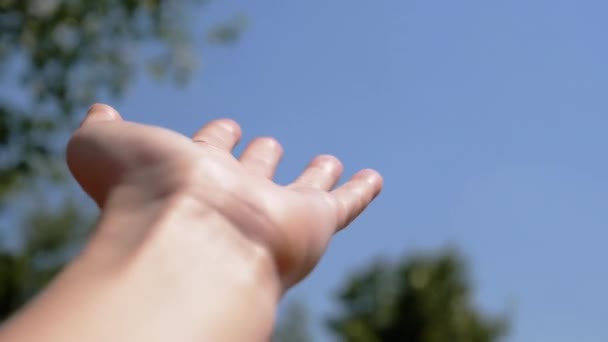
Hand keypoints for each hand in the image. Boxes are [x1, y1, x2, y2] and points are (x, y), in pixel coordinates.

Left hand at [67, 103, 382, 288]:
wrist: (190, 238)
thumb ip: (98, 131)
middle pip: (253, 171)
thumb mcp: (102, 148)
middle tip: (268, 147)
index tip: (222, 129)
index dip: (214, 138)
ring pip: (301, 188)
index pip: (207, 151)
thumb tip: (100, 112)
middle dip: (259, 158)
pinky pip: (344, 204)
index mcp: (192, 178)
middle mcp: (235, 197)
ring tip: (326, 162)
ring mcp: (275, 211)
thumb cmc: (141, 193)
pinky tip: (374, 178)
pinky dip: (359, 192)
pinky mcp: (314, 223)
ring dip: (312, 176)